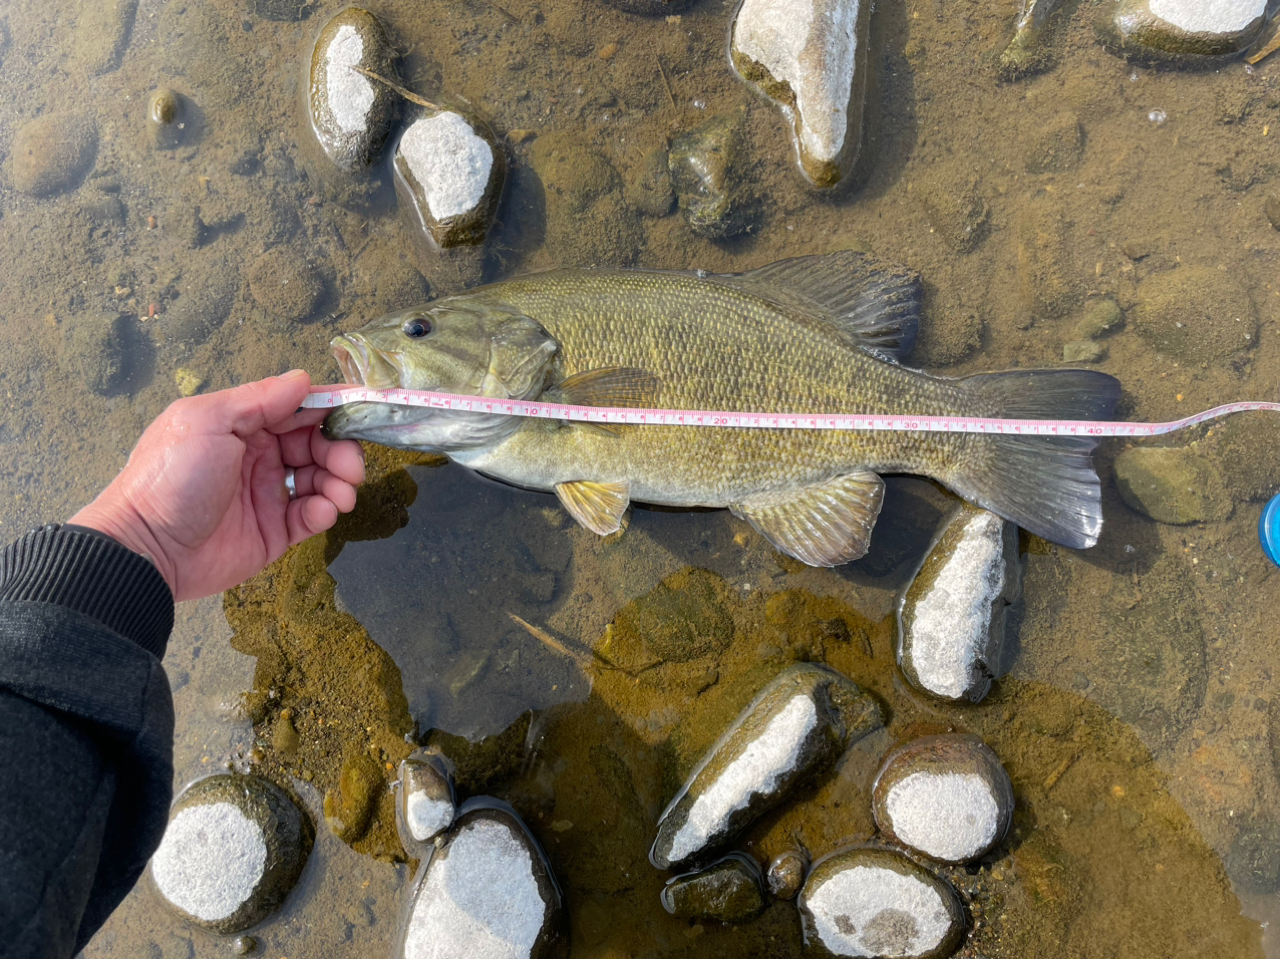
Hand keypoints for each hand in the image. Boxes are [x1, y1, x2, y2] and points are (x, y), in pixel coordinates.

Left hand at [70, 369, 364, 601]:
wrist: (147, 548)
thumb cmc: (172, 476)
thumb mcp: (209, 422)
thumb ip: (258, 399)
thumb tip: (303, 379)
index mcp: (242, 425)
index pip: (297, 409)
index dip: (330, 409)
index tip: (359, 412)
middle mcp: (259, 456)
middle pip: (318, 444)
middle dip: (341, 450)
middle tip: (351, 467)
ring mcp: (268, 494)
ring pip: (321, 479)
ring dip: (340, 481)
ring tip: (342, 493)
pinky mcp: (275, 532)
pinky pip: (312, 515)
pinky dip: (326, 510)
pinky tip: (322, 510)